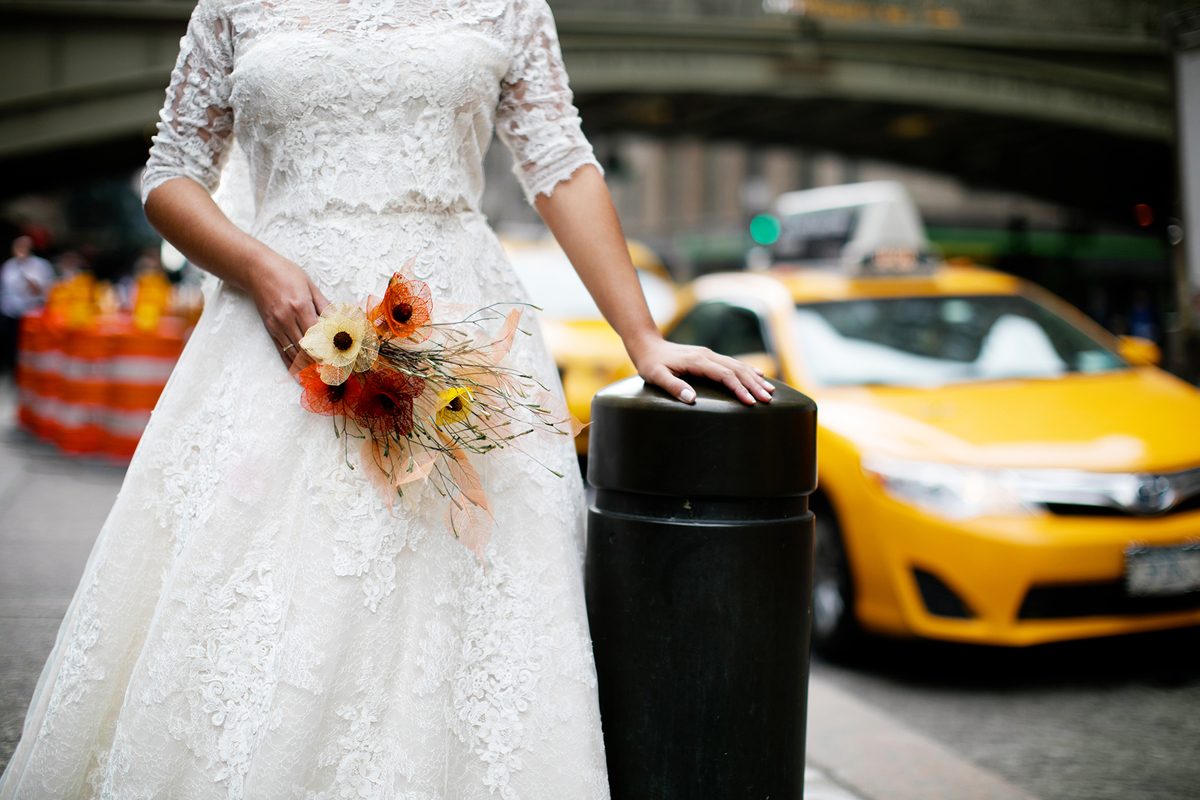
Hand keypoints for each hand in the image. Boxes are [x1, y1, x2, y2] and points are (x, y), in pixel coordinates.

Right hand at [246, 255, 328, 367]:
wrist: (257, 270)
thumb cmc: (285, 273)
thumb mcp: (310, 285)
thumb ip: (324, 304)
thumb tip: (339, 320)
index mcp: (301, 306)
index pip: (318, 335)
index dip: (328, 349)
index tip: (339, 358)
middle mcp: (287, 319)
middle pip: (306, 347)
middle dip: (320, 361)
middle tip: (333, 371)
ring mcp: (277, 325)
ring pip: (294, 352)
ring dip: (307, 366)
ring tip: (320, 376)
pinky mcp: (270, 329)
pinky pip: (281, 350)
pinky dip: (290, 364)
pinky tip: (298, 375)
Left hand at [629, 335, 774, 405]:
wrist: (647, 345)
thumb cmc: (650, 363)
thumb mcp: (656, 376)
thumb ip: (672, 386)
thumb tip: (691, 398)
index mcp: (697, 361)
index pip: (725, 375)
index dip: (739, 388)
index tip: (750, 402)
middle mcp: (707, 355)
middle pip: (737, 369)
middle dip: (754, 385)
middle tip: (768, 399)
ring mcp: (709, 354)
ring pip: (738, 365)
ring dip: (755, 378)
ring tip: (770, 391)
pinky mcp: (708, 356)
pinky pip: (732, 363)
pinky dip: (748, 370)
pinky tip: (759, 375)